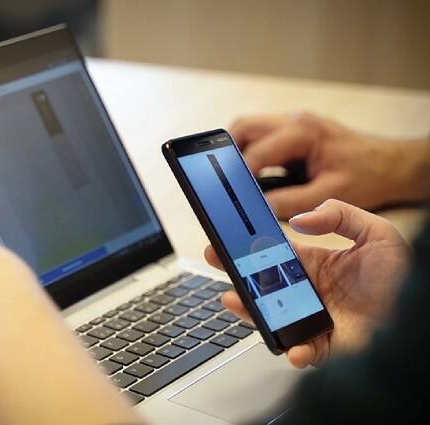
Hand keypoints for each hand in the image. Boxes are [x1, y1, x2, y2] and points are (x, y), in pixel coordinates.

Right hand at [204, 199, 408, 367]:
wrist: (422, 315)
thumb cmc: (405, 279)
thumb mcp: (377, 234)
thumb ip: (339, 215)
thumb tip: (299, 220)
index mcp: (317, 264)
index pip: (275, 253)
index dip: (251, 244)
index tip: (231, 234)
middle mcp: (308, 292)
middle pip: (262, 283)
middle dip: (235, 272)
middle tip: (215, 257)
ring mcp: (311, 319)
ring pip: (270, 315)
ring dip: (248, 309)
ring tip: (233, 298)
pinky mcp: (323, 346)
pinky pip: (300, 350)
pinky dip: (292, 350)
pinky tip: (291, 344)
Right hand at [230, 112, 429, 218]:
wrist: (392, 164)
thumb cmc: (368, 175)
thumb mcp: (332, 193)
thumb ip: (293, 202)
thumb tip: (260, 209)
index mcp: (303, 132)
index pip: (257, 151)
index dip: (238, 173)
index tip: (227, 193)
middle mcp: (295, 121)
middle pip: (243, 127)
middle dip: (227, 153)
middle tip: (219, 180)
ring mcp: (293, 123)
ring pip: (249, 130)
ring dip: (238, 152)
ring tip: (232, 180)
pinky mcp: (293, 131)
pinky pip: (261, 137)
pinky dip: (251, 154)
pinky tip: (251, 176)